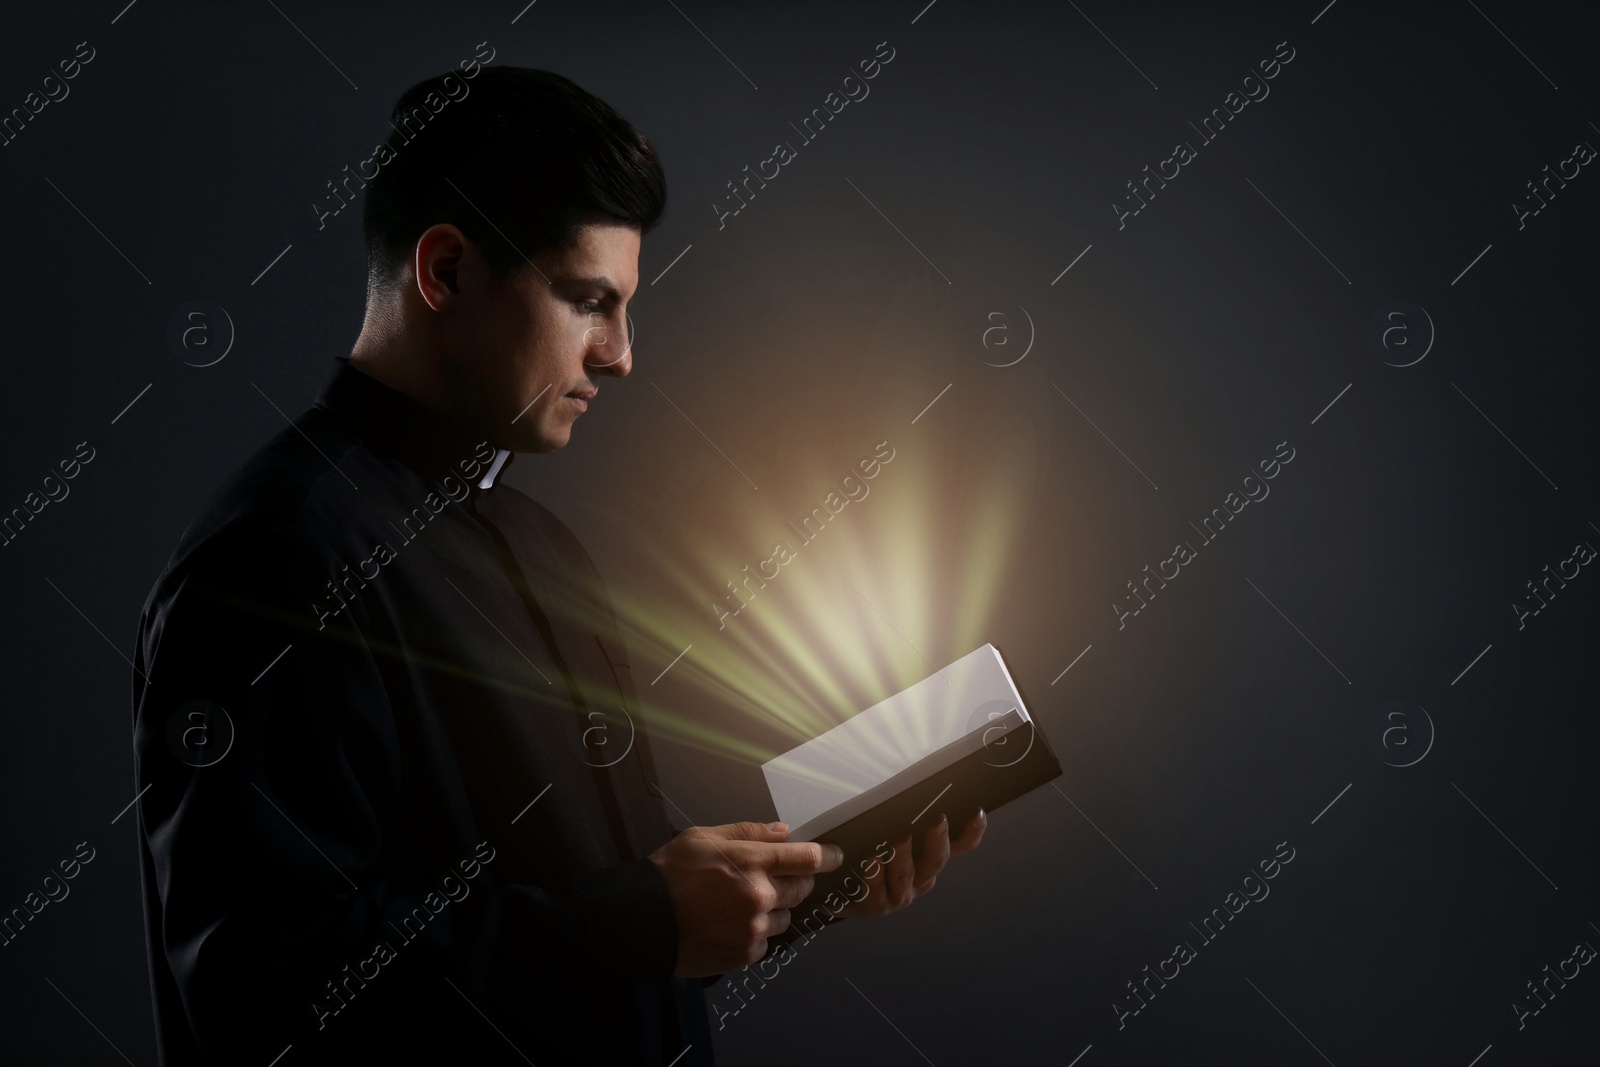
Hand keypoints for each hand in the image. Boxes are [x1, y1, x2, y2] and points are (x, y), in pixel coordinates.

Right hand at [649, 820, 842, 976]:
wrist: (644, 919)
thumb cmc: (670, 874)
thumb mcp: (705, 837)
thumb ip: (749, 832)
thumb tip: (784, 831)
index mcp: (751, 862)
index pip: (807, 858)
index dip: (828, 856)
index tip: (836, 856)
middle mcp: (758, 896)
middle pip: (802, 889)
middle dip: (796, 882)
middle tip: (776, 879)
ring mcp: (753, 928)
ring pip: (785, 917)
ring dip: (774, 909)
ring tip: (742, 904)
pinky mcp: (745, 954)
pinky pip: (765, 941)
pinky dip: (756, 933)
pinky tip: (731, 924)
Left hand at [839, 808, 985, 917]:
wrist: (843, 893)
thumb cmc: (874, 854)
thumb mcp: (892, 832)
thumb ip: (907, 818)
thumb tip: (916, 790)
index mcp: (931, 858)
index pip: (960, 845)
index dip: (972, 832)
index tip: (977, 812)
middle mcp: (922, 878)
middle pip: (936, 860)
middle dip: (938, 840)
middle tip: (938, 820)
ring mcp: (902, 893)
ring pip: (906, 874)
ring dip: (903, 855)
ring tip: (899, 838)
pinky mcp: (878, 905)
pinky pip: (878, 889)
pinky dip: (875, 874)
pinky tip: (871, 861)